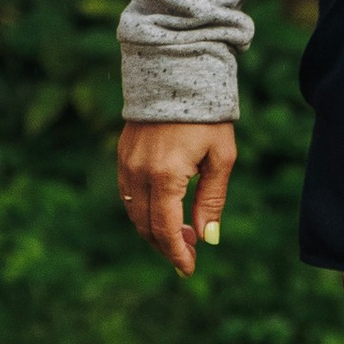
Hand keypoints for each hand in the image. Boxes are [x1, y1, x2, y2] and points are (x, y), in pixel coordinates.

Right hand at [118, 119, 236, 275]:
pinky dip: (143, 211)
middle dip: (166, 246)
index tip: (189, 269)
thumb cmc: (207, 117)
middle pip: (146, 226)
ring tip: (178, 238)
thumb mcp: (220, 158)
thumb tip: (208, 238)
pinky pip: (128, 194)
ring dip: (153, 231)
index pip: (165, 229)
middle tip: (187, 256)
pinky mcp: (122, 155)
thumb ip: (212, 200)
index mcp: (165, 176)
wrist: (177, 74)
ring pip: (133, 212)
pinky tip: (163, 214)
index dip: (176, 254)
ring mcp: (126, 164)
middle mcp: (139, 173)